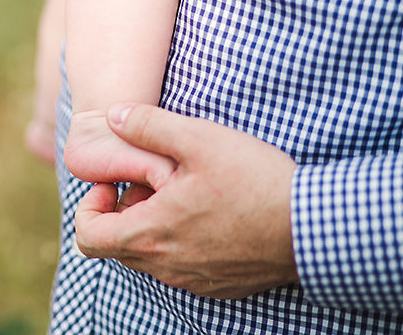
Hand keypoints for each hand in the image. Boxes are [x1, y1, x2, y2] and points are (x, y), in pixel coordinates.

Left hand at [74, 103, 299, 298]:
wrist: (315, 227)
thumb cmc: (254, 181)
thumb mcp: (198, 139)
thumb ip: (149, 126)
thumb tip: (113, 117)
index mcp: (151, 235)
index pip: (88, 237)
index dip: (90, 206)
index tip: (117, 183)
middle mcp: (166, 267)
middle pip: (118, 245)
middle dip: (125, 210)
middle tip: (155, 181)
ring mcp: (193, 281)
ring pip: (150, 256)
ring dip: (153, 225)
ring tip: (185, 192)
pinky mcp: (219, 285)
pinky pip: (181, 267)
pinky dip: (180, 241)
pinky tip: (210, 212)